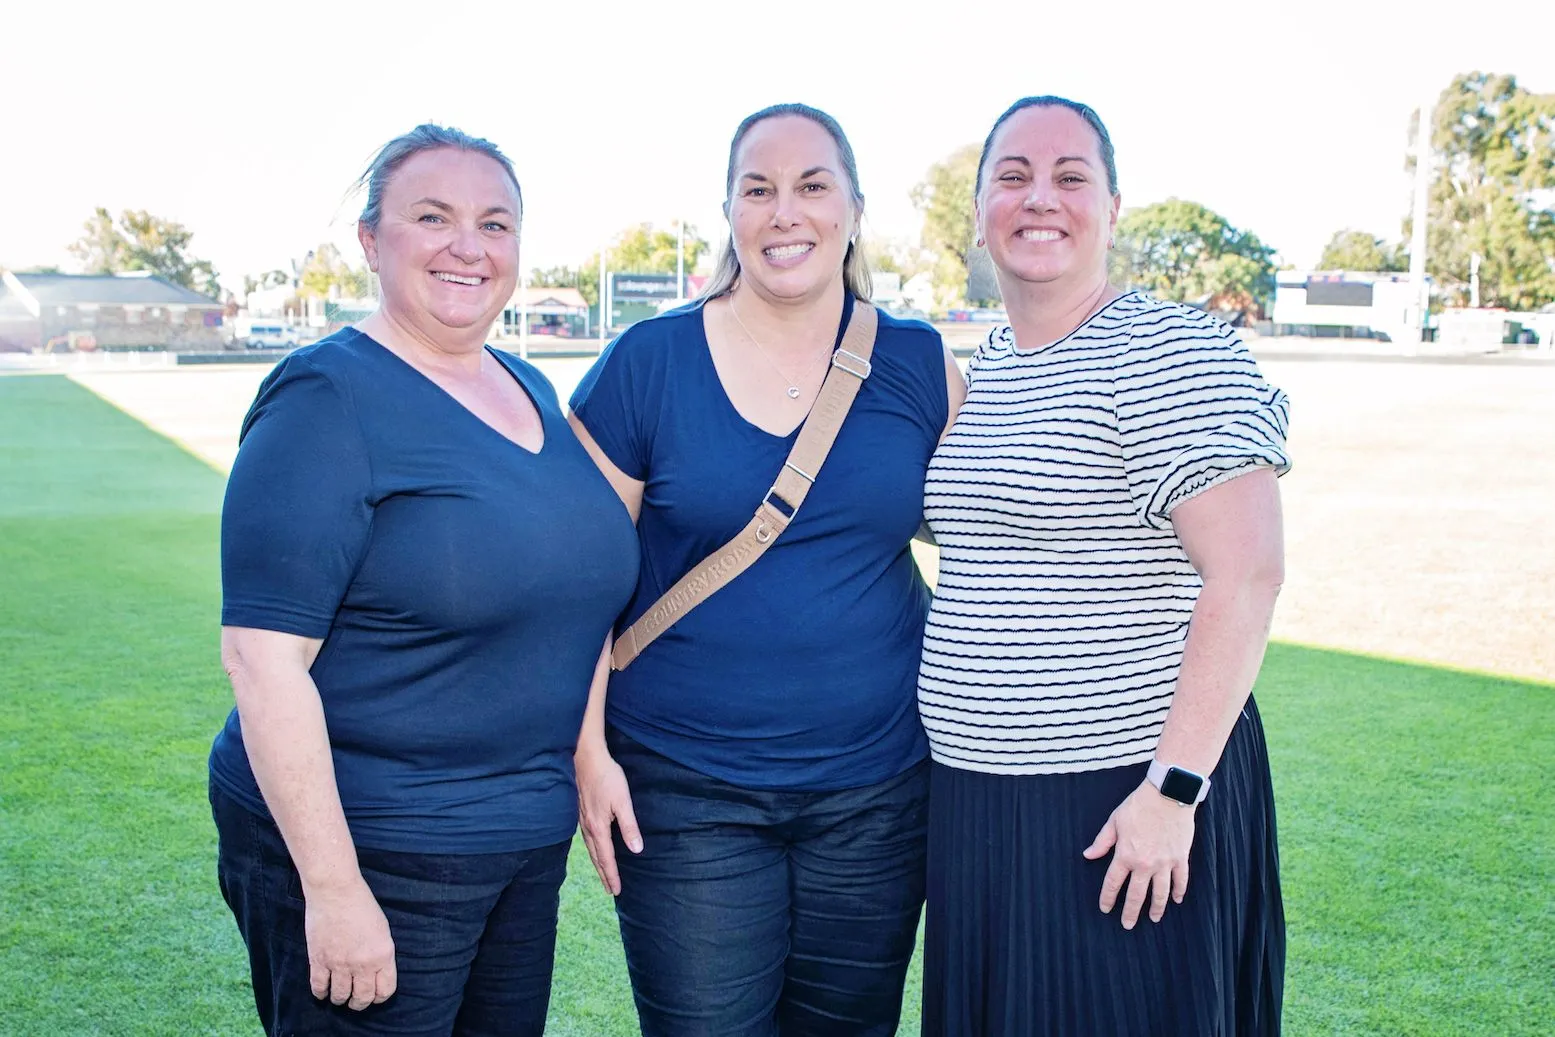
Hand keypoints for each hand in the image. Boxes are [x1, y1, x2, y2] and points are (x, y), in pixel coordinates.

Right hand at [304, 878, 395, 1009]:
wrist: (335, 891)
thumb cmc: (361, 904)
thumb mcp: (382, 930)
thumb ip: (380, 953)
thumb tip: (376, 972)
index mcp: (383, 955)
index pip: (385, 990)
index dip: (380, 997)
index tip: (375, 996)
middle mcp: (362, 963)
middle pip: (363, 998)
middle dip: (360, 1003)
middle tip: (356, 1001)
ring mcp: (339, 963)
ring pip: (340, 996)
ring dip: (340, 999)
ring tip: (340, 997)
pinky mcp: (319, 960)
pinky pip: (319, 987)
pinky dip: (321, 993)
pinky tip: (323, 992)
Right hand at [576, 742, 641, 895]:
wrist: (586, 757)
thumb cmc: (607, 777)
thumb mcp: (623, 801)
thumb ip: (629, 826)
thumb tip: (636, 849)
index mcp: (599, 827)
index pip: (606, 858)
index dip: (612, 875)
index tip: (616, 890)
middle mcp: (588, 827)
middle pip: (596, 857)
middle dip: (604, 874)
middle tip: (609, 890)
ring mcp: (582, 819)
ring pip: (590, 849)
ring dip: (597, 863)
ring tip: (602, 874)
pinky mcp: (580, 811)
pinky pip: (586, 838)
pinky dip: (592, 850)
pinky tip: (594, 848)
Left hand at [1083, 780, 1195, 928]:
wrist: (1168, 794)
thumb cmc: (1138, 806)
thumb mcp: (1114, 821)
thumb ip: (1102, 842)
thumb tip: (1088, 855)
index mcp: (1125, 855)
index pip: (1114, 883)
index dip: (1108, 898)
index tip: (1106, 909)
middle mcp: (1145, 864)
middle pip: (1136, 895)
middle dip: (1131, 912)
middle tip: (1127, 925)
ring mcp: (1165, 863)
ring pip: (1160, 893)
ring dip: (1156, 908)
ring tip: (1153, 919)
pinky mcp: (1180, 858)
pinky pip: (1181, 880)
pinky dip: (1179, 892)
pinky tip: (1176, 900)